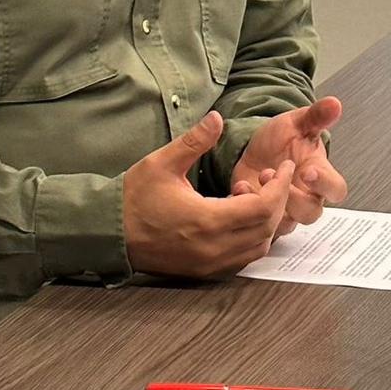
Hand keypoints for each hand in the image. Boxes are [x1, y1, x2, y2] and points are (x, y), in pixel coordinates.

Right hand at [123, 111, 294, 278]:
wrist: (108, 233)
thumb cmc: (133, 198)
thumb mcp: (162, 162)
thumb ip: (194, 141)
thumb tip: (217, 118)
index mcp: (207, 220)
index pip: (262, 207)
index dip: (279, 186)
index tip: (283, 168)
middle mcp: (213, 248)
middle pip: (266, 228)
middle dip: (275, 201)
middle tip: (268, 177)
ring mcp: (209, 264)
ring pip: (258, 247)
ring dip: (264, 222)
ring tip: (246, 194)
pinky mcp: (204, 272)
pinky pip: (242, 259)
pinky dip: (251, 238)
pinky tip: (237, 216)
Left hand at [230, 97, 346, 239]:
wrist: (257, 150)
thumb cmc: (282, 139)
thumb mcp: (297, 123)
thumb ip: (316, 116)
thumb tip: (334, 103)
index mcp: (320, 175)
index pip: (335, 189)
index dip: (324, 184)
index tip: (308, 171)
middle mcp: (306, 198)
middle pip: (310, 212)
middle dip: (290, 197)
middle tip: (271, 173)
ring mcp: (285, 211)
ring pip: (285, 224)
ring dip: (267, 205)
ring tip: (252, 181)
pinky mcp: (263, 219)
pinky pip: (259, 226)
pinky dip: (247, 210)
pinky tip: (239, 188)